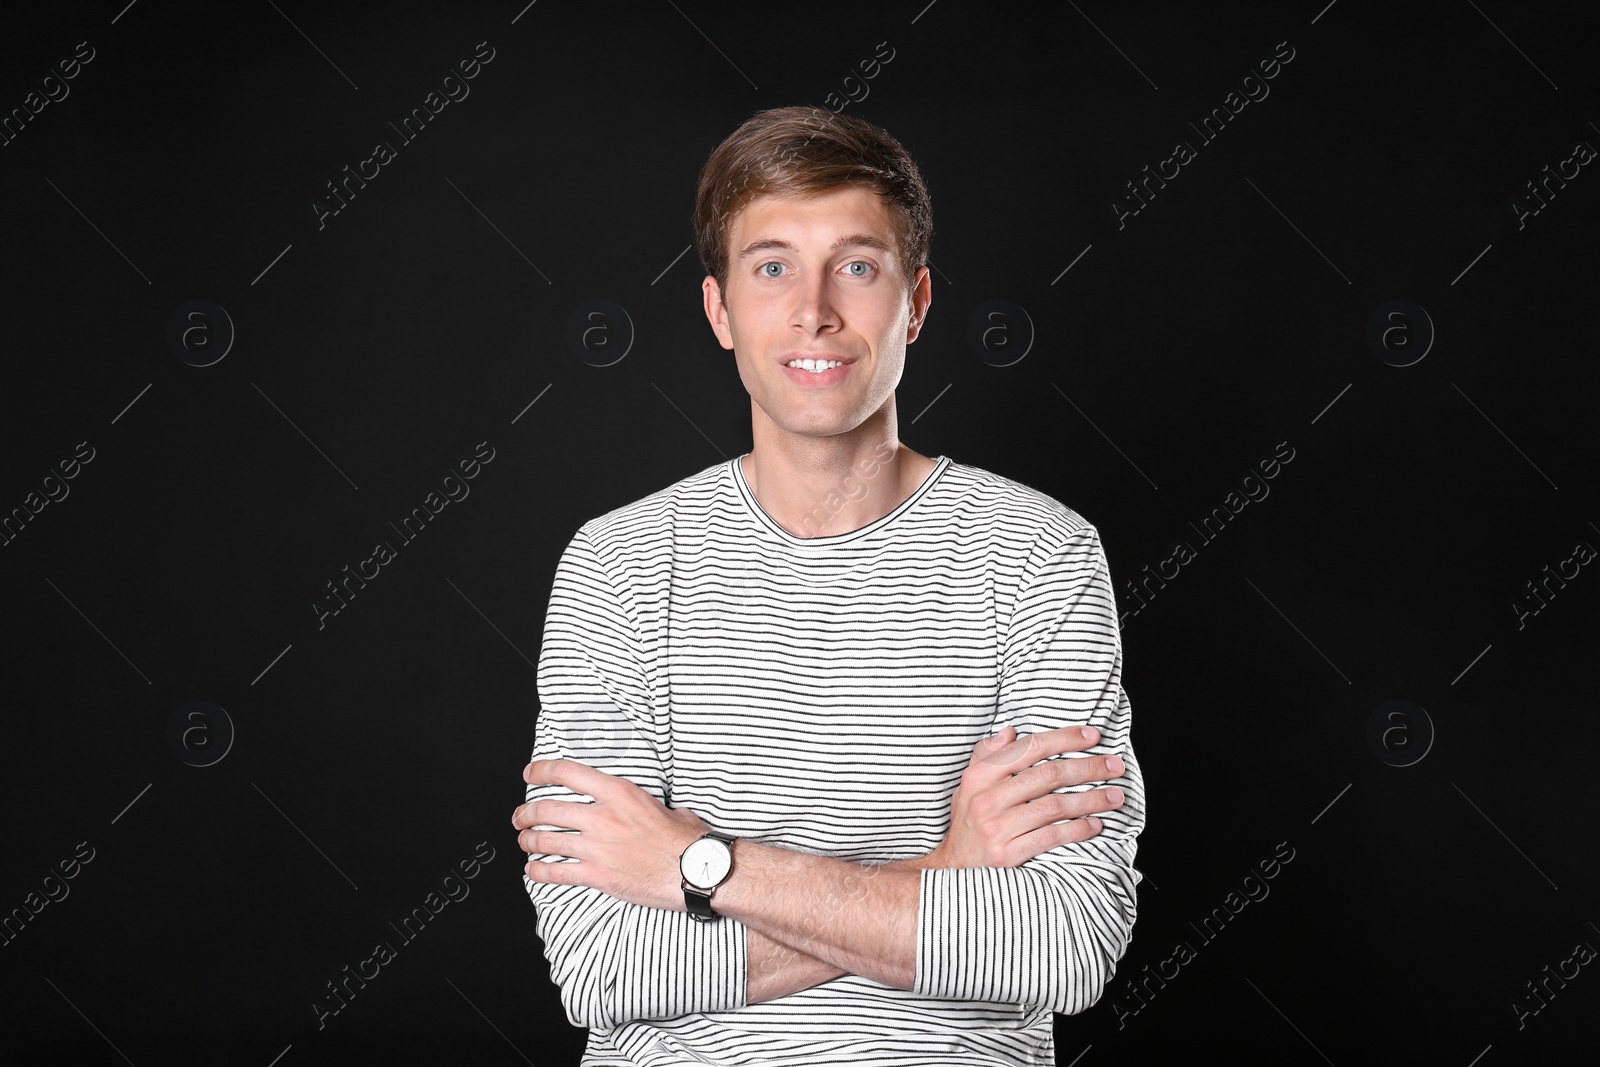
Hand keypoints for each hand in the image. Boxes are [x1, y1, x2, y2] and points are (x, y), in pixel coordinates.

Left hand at [513, 758, 708, 910]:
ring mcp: (597, 847)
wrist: (696, 869)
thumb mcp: (664, 805)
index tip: (529, 774)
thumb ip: (640, 803)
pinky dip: (539, 872)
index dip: (541, 771)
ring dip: (528, 841)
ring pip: (545, 840)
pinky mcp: (597, 875)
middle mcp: (602, 817)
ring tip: (524, 842)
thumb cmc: (686, 839)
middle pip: (547, 809)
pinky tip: (533, 871)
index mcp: (618, 792)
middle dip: (526, 813)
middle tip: (520, 817)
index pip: (566, 773)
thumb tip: (638, 806)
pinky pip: (556, 872)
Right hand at [924, 724, 1125, 868]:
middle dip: (1088, 767)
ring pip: (1055, 806)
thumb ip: (986, 755)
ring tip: (1115, 796)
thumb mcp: (968, 786)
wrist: (949, 870)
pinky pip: (1051, 837)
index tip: (1093, 736)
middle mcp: (987, 799)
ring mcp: (997, 828)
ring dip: (1091, 799)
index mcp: (978, 776)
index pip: (1029, 748)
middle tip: (1115, 765)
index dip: (1065, 739)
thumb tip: (1010, 731)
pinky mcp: (1008, 855)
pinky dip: (1078, 830)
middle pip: (1048, 775)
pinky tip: (1096, 825)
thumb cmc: (967, 823)